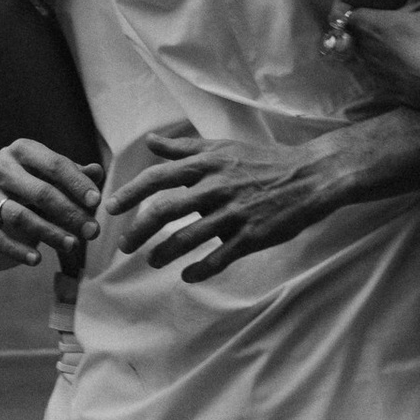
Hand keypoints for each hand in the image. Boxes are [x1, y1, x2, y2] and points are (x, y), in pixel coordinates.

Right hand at [0, 137, 101, 271]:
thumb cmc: (15, 174)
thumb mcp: (38, 164)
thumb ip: (68, 170)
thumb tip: (97, 173)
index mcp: (21, 150)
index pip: (54, 165)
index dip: (77, 183)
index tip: (97, 201)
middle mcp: (0, 168)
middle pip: (40, 193)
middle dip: (70, 213)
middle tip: (92, 230)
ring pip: (19, 216)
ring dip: (48, 233)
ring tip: (72, 245)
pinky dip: (16, 250)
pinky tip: (36, 259)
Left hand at [114, 123, 347, 281]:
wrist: (308, 177)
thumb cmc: (262, 161)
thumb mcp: (222, 147)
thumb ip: (184, 147)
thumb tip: (151, 143)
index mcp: (206, 164)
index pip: (157, 178)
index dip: (130, 193)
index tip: (110, 208)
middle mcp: (215, 188)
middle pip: (164, 211)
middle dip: (139, 231)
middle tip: (124, 245)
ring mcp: (233, 214)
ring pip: (187, 239)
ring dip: (164, 253)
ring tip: (153, 261)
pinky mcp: (251, 236)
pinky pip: (219, 258)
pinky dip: (200, 270)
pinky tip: (188, 276)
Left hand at [328, 0, 419, 109]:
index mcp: (364, 23)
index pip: (338, 12)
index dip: (343, 8)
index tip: (352, 4)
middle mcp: (358, 47)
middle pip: (336, 37)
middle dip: (343, 31)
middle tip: (357, 24)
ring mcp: (366, 71)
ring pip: (346, 59)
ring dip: (352, 51)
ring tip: (370, 45)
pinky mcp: (378, 89)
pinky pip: (363, 77)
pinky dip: (368, 70)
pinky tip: (386, 66)